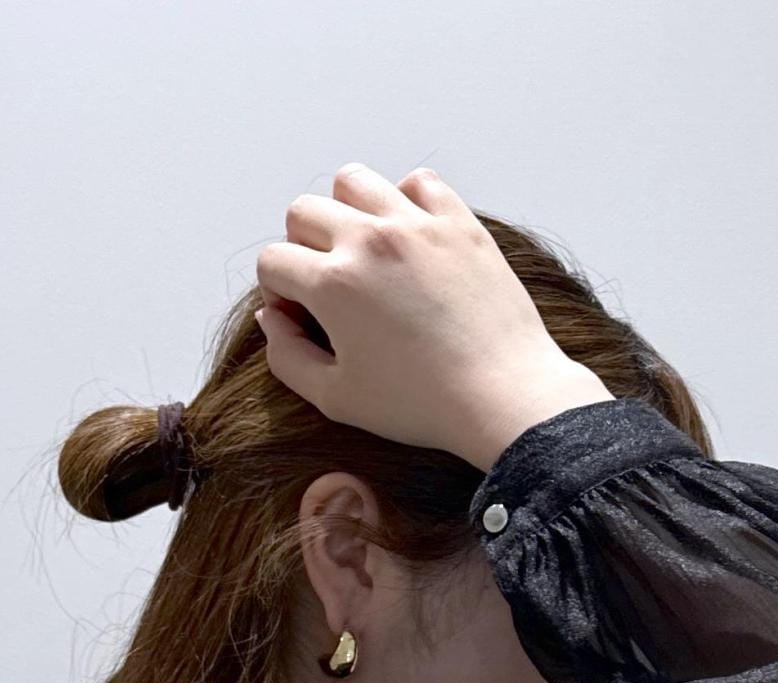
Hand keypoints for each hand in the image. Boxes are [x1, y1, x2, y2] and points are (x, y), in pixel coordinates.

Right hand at [253, 161, 592, 468]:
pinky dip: (406, 202)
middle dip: (303, 247)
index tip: (302, 316)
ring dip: (346, 211)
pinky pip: (417, 182)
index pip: (273, 260)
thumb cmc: (422, 406)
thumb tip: (273, 317)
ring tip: (364, 251)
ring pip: (353, 181)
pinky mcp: (458, 221)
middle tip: (329, 286)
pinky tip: (410, 240)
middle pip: (304, 211)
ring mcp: (417, 224)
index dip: (278, 291)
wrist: (504, 397)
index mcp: (333, 284)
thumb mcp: (337, 399)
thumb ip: (287, 357)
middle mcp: (369, 240)